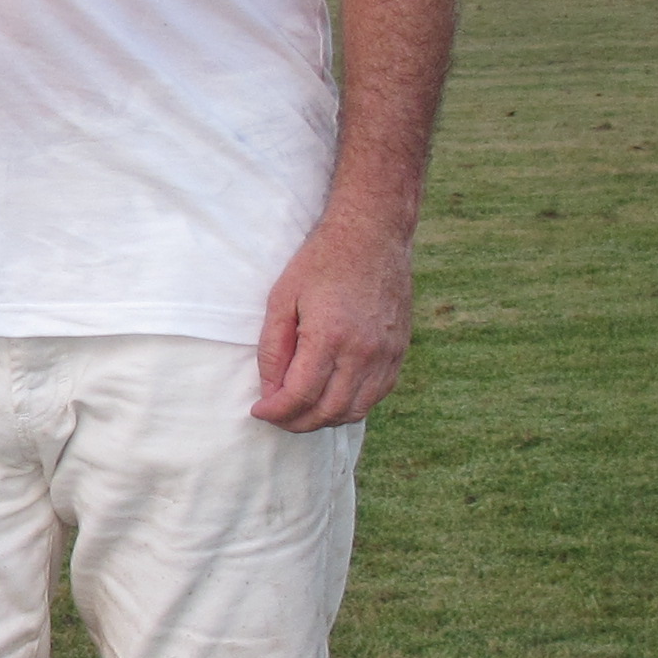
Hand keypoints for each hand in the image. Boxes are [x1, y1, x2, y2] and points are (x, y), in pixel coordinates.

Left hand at [251, 212, 412, 429]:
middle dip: (296, 422)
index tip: (259, 411)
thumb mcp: (282, 298)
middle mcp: (363, 352)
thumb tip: (270, 390)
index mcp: (330, 337)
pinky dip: (351, 406)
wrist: (373, 234)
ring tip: (300, 412)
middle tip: (276, 416)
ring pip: (355, 410)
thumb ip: (273, 348)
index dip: (275, 411)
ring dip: (324, 420)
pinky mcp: (398, 352)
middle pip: (328, 411)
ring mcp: (386, 354)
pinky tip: (331, 398)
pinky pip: (376, 395)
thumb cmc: (322, 261)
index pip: (300, 396)